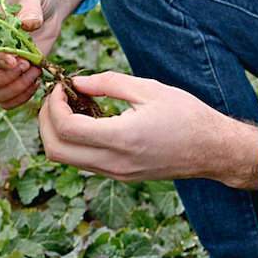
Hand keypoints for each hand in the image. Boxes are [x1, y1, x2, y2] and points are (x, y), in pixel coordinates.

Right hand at [0, 0, 90, 108]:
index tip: (15, 59)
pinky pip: (5, 101)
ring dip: (14, 88)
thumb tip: (29, 24)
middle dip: (0, 80)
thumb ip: (29, 7)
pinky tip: (36, 80)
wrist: (48, 8)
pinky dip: (21, 97)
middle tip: (26, 66)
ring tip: (35, 70)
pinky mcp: (7, 80)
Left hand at [37, 72, 257, 188]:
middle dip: (45, 122)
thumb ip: (108, 83)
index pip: (66, 129)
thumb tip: (76, 82)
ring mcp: (116, 173)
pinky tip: (88, 118)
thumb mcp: (149, 88)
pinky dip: (74, 141)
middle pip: (56, 151)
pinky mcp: (121, 175)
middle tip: (55, 97)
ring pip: (67, 160)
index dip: (54, 106)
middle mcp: (114, 163)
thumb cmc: (186, 114)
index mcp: (122, 139)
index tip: (61, 87)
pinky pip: (84, 162)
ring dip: (58, 132)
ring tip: (71, 105)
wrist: (213, 149)